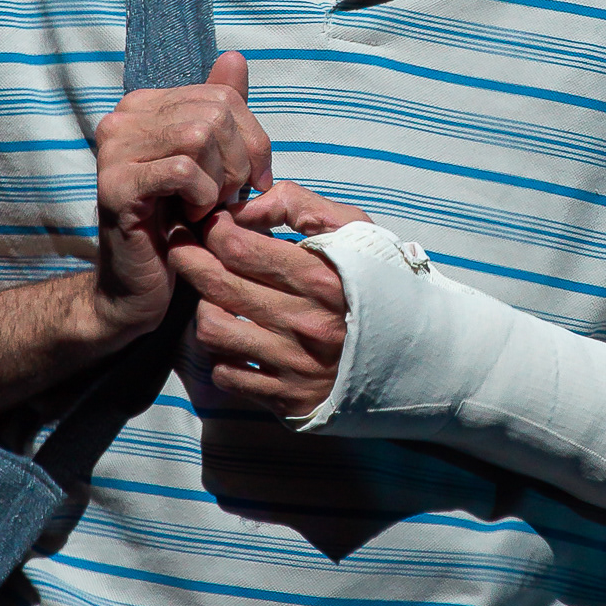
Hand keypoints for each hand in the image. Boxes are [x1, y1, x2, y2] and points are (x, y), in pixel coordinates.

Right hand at [92, 53, 274, 341]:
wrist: (136, 287)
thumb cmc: (177, 225)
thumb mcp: (210, 164)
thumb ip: (221, 113)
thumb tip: (234, 58)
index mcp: (144, 106)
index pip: (221, 95)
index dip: (253, 139)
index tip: (253, 180)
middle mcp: (122, 119)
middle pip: (214, 113)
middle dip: (239, 162)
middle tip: (229, 199)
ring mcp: (113, 151)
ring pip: (200, 137)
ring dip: (220, 182)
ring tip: (209, 208)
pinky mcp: (115, 186)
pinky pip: (183, 171)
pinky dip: (203, 198)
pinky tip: (193, 219)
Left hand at [170, 181, 371, 417]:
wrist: (422, 358)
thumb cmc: (383, 285)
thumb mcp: (357, 233)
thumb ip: (302, 207)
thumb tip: (247, 207)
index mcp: (321, 278)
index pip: (239, 247)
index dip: (211, 228)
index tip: (208, 221)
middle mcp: (304, 324)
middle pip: (216, 285)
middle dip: (188, 257)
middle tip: (182, 245)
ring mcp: (294, 365)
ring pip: (212, 330)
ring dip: (204, 308)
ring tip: (215, 296)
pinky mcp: (287, 399)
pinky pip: (226, 375)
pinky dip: (221, 355)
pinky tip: (236, 339)